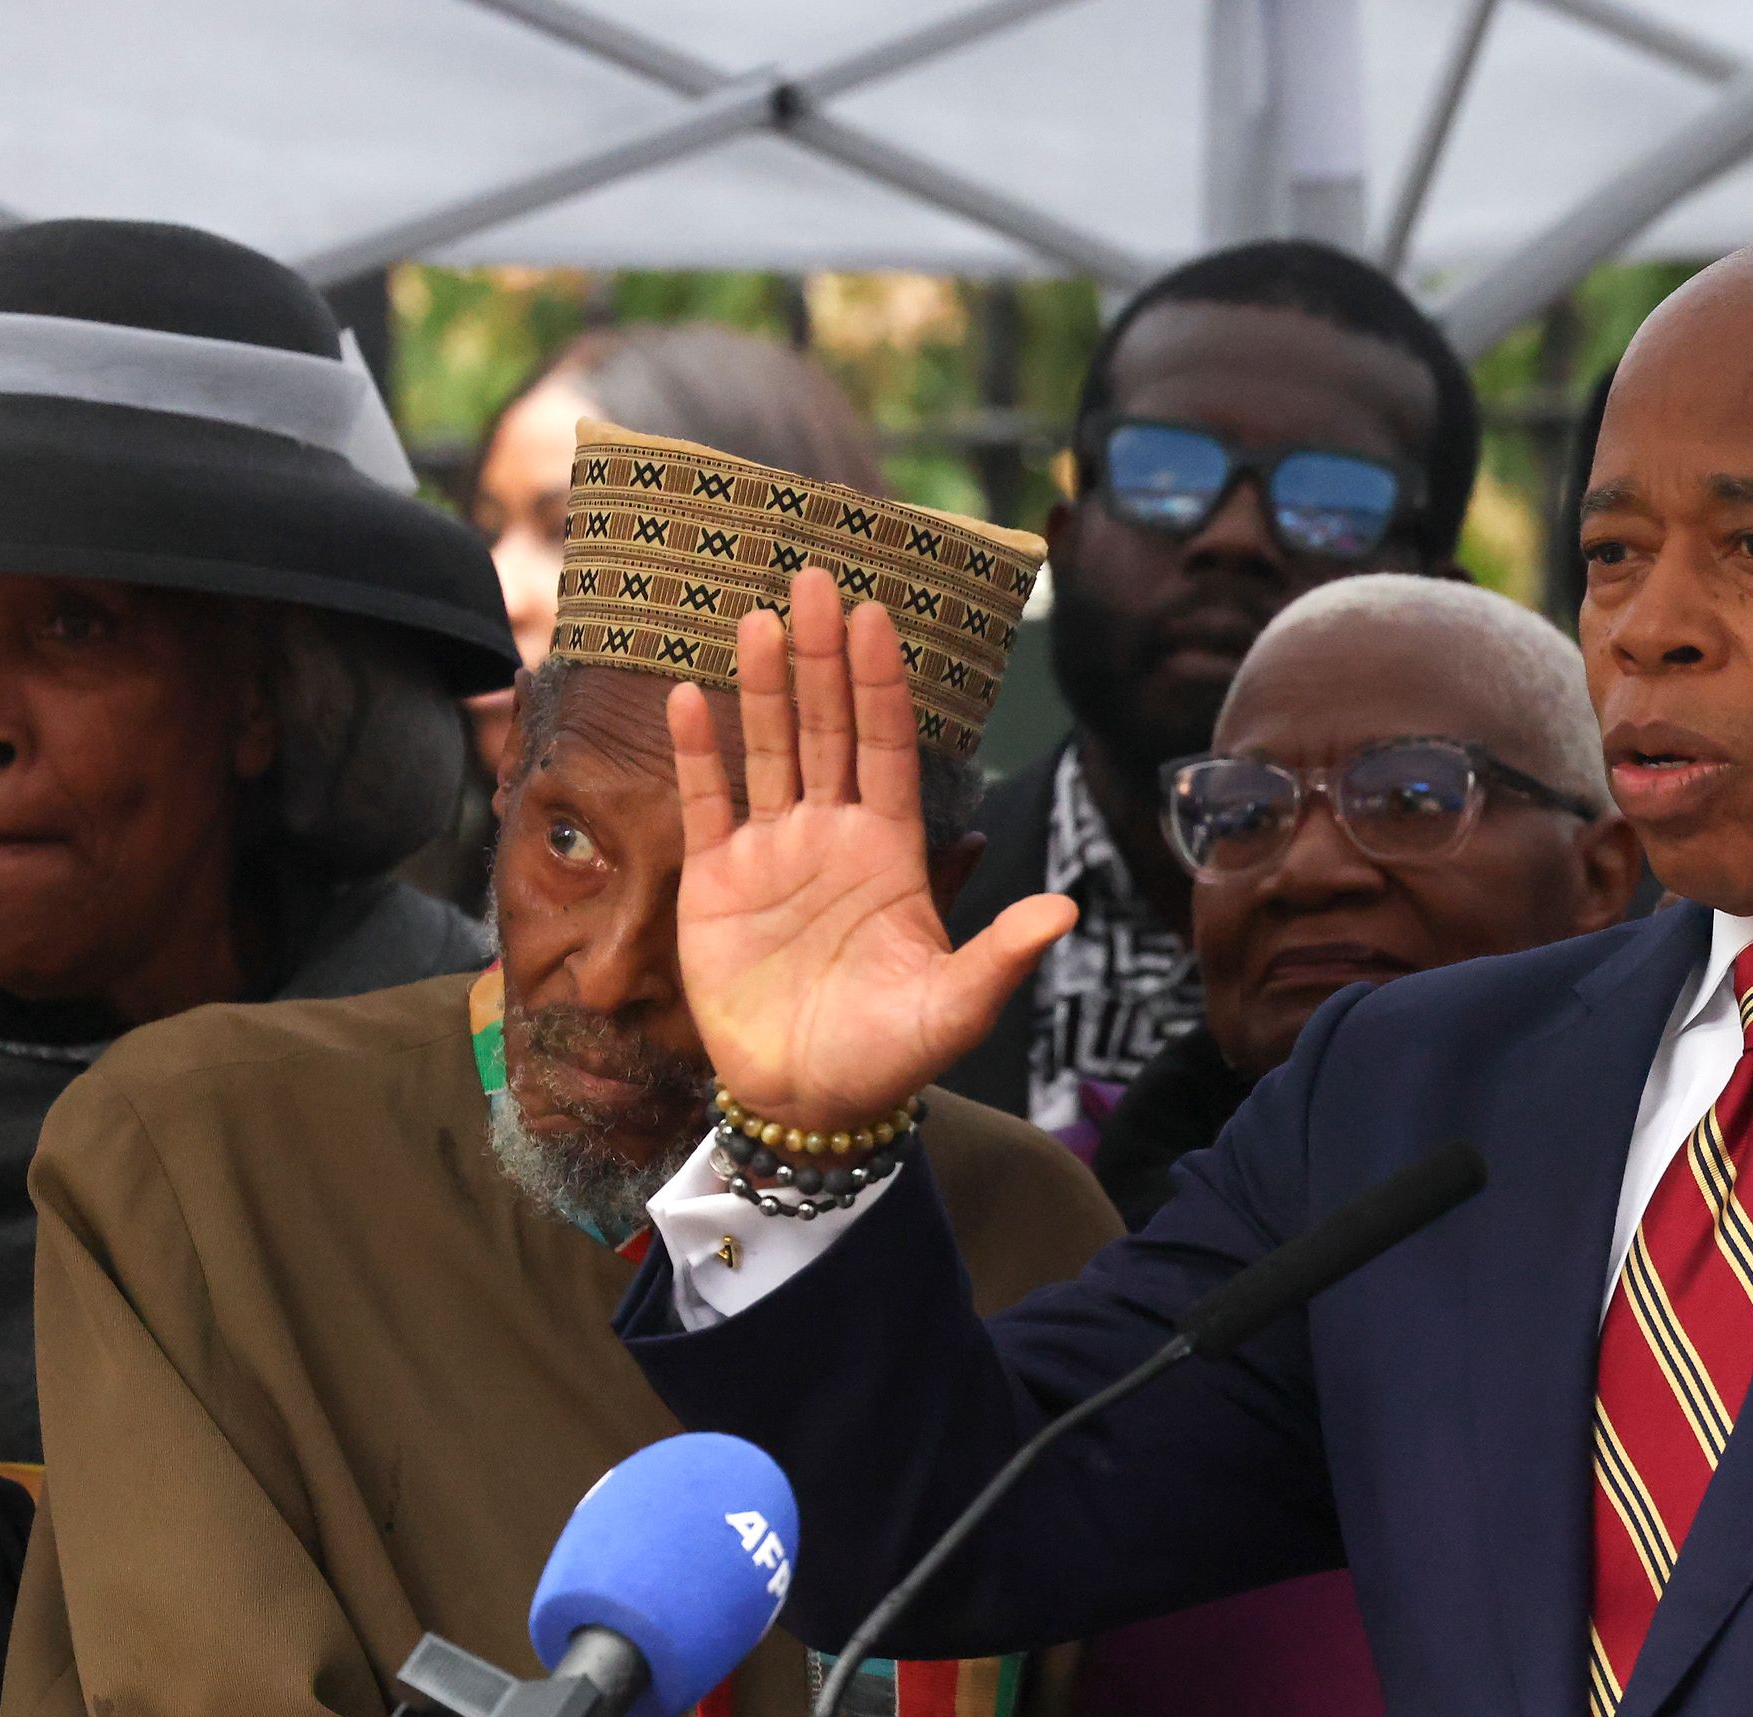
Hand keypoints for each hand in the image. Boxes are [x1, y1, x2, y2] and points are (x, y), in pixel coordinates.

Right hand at [669, 565, 1074, 1130]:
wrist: (807, 1102)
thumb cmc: (888, 1054)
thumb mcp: (955, 1008)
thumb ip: (1002, 955)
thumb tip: (1065, 912)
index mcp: (892, 851)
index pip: (890, 748)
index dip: (882, 684)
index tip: (878, 618)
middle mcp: (832, 836)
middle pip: (827, 727)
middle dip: (822, 657)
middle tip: (817, 579)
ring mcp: (771, 854)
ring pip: (767, 750)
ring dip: (761, 686)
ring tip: (757, 617)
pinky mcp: (715, 883)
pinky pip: (708, 802)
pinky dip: (698, 753)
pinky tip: (687, 695)